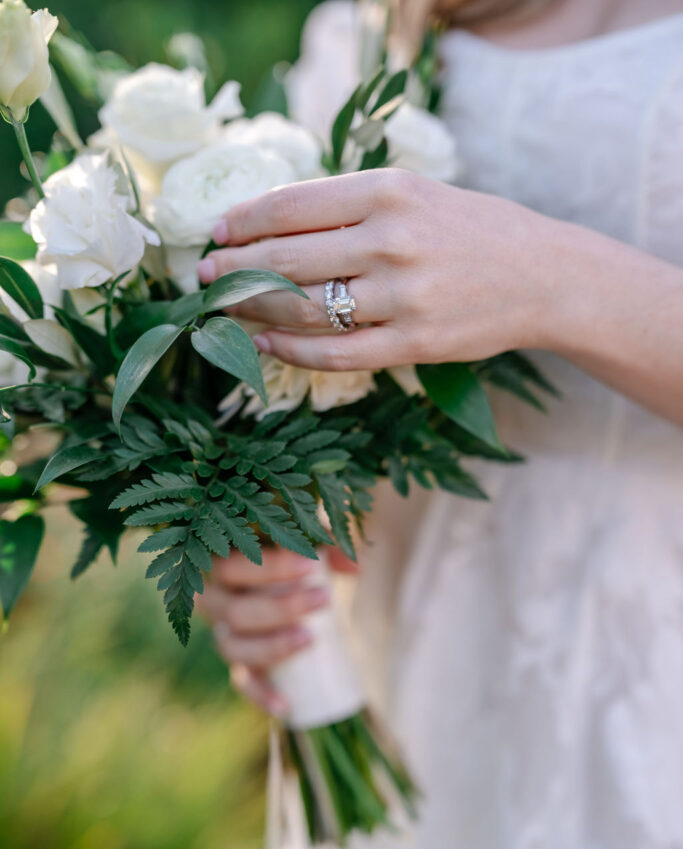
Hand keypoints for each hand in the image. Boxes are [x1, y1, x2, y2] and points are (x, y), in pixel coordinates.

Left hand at [197, 168, 559, 371]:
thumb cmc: (471, 230)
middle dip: (232, 269)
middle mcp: (391, 240)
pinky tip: (266, 345)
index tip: (217, 232)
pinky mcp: (413, 343)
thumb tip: (271, 226)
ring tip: (225, 311)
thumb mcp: (415, 194)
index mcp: (387, 190)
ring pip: (302, 310)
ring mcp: (402, 296)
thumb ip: (350, 205)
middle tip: (204, 275)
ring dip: (252, 312)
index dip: (242, 222)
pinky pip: (335, 353)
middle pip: (285, 260)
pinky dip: (291, 351)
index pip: (291, 206)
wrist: (542, 276)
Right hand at [198, 547, 357, 715]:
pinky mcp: (242, 666)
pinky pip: (244, 685)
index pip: (235, 567)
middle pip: (235, 611)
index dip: (270, 568)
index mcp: (221, 567)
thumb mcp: (308, 546)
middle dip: (280, 607)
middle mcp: (214, 604)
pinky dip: (262, 696)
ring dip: (271, 647)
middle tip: (324, 599)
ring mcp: (226, 637)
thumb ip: (329, 547)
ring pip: (234, 649)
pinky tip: (286, 705)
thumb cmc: (295, 559)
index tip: (311, 566)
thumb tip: (355, 567)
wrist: (290, 592)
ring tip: (310, 637)